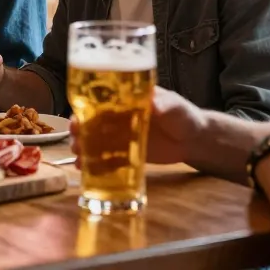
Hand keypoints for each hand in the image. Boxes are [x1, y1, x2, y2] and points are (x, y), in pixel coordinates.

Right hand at [69, 88, 202, 168]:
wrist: (195, 141)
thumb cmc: (184, 116)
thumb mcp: (174, 107)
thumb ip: (164, 105)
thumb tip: (153, 101)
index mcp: (127, 100)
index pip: (100, 100)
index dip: (85, 107)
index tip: (76, 116)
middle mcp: (119, 116)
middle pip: (92, 120)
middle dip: (79, 128)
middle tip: (74, 138)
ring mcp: (122, 135)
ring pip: (96, 138)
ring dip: (83, 146)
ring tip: (77, 156)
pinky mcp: (127, 152)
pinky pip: (108, 157)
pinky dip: (96, 163)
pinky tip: (85, 169)